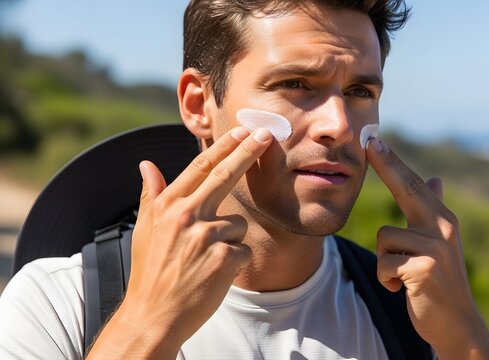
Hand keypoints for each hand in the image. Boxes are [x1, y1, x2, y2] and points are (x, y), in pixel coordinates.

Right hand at [87, 127, 271, 358]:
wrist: (153, 316)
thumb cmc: (150, 272)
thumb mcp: (145, 230)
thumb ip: (151, 195)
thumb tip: (146, 164)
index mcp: (168, 206)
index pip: (201, 166)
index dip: (224, 146)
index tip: (242, 130)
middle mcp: (187, 215)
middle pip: (225, 175)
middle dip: (248, 151)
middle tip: (267, 133)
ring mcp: (206, 236)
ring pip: (238, 223)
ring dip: (230, 240)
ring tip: (205, 260)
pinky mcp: (223, 258)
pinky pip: (243, 249)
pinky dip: (234, 261)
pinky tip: (213, 274)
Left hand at [366, 137, 488, 359]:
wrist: (457, 323)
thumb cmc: (440, 280)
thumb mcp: (438, 243)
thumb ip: (433, 210)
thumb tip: (436, 178)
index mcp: (442, 219)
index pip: (413, 184)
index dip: (392, 161)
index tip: (373, 140)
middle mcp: (443, 226)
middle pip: (406, 188)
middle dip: (386, 165)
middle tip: (367, 141)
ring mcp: (435, 247)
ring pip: (383, 238)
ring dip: (384, 261)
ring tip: (402, 276)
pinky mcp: (423, 268)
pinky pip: (384, 263)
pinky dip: (386, 279)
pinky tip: (402, 288)